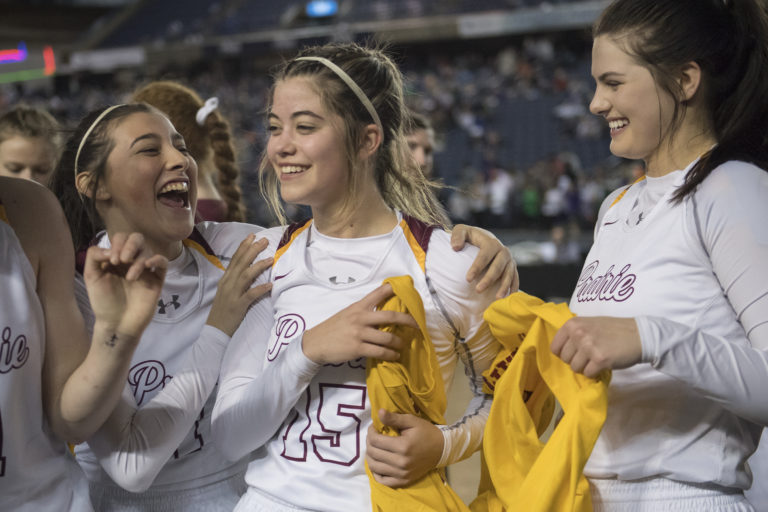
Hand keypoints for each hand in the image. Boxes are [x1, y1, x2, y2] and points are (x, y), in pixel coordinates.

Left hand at [84, 232, 166, 337]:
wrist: (117, 323)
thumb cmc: (103, 301)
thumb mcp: (92, 276)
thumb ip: (95, 256)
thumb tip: (112, 249)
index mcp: (116, 257)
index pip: (121, 238)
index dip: (117, 244)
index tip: (112, 261)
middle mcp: (131, 260)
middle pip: (137, 238)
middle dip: (130, 245)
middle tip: (122, 260)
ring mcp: (145, 269)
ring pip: (148, 250)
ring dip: (138, 260)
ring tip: (130, 278)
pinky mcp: (157, 279)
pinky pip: (163, 262)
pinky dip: (157, 259)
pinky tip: (148, 266)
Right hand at [207, 235, 272, 335]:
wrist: (215, 328)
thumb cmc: (223, 309)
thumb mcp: (227, 290)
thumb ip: (235, 279)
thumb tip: (247, 268)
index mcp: (226, 279)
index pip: (235, 259)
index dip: (244, 246)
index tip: (252, 236)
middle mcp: (228, 283)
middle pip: (241, 263)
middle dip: (253, 250)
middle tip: (264, 241)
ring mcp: (232, 294)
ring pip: (246, 275)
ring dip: (259, 266)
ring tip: (271, 259)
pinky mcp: (238, 305)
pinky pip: (250, 295)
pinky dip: (261, 289)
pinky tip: (270, 285)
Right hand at [302, 284, 416, 364]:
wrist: (315, 344)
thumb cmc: (333, 328)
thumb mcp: (347, 314)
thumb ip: (364, 311)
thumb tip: (384, 311)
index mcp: (358, 306)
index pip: (379, 293)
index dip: (394, 288)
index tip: (407, 287)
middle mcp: (360, 317)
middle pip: (390, 316)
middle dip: (408, 320)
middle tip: (417, 325)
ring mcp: (359, 333)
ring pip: (388, 337)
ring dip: (399, 342)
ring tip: (403, 345)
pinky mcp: (357, 348)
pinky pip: (380, 352)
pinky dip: (391, 354)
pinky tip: (395, 356)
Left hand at [366, 409, 444, 487]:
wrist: (441, 449)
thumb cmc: (426, 432)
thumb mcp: (411, 421)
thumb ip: (394, 418)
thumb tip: (379, 413)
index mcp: (403, 446)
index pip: (376, 441)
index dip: (371, 432)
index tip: (374, 427)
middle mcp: (401, 463)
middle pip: (373, 453)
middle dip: (369, 442)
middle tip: (372, 436)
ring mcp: (402, 474)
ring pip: (374, 467)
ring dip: (370, 456)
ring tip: (373, 448)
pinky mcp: (403, 481)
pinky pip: (382, 480)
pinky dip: (376, 472)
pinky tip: (377, 463)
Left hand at [451, 224, 517, 297]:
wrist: (483, 239)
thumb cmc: (469, 237)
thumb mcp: (461, 231)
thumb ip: (457, 235)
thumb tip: (455, 247)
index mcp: (491, 242)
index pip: (485, 255)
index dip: (477, 267)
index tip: (468, 279)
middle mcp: (503, 251)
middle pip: (498, 267)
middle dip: (489, 279)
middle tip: (478, 290)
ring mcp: (509, 260)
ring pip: (509, 274)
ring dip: (504, 286)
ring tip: (497, 299)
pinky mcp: (512, 268)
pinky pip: (515, 279)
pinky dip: (513, 288)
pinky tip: (508, 298)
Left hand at [550, 316, 640, 377]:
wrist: (639, 335)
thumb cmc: (613, 330)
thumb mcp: (589, 323)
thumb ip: (574, 333)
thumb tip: (560, 350)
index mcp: (573, 324)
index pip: (555, 347)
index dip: (564, 353)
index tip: (574, 353)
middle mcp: (578, 333)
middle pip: (565, 359)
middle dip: (576, 361)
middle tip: (589, 356)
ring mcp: (589, 346)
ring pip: (575, 368)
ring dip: (585, 367)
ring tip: (596, 360)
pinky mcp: (600, 360)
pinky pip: (588, 374)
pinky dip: (594, 373)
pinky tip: (603, 365)